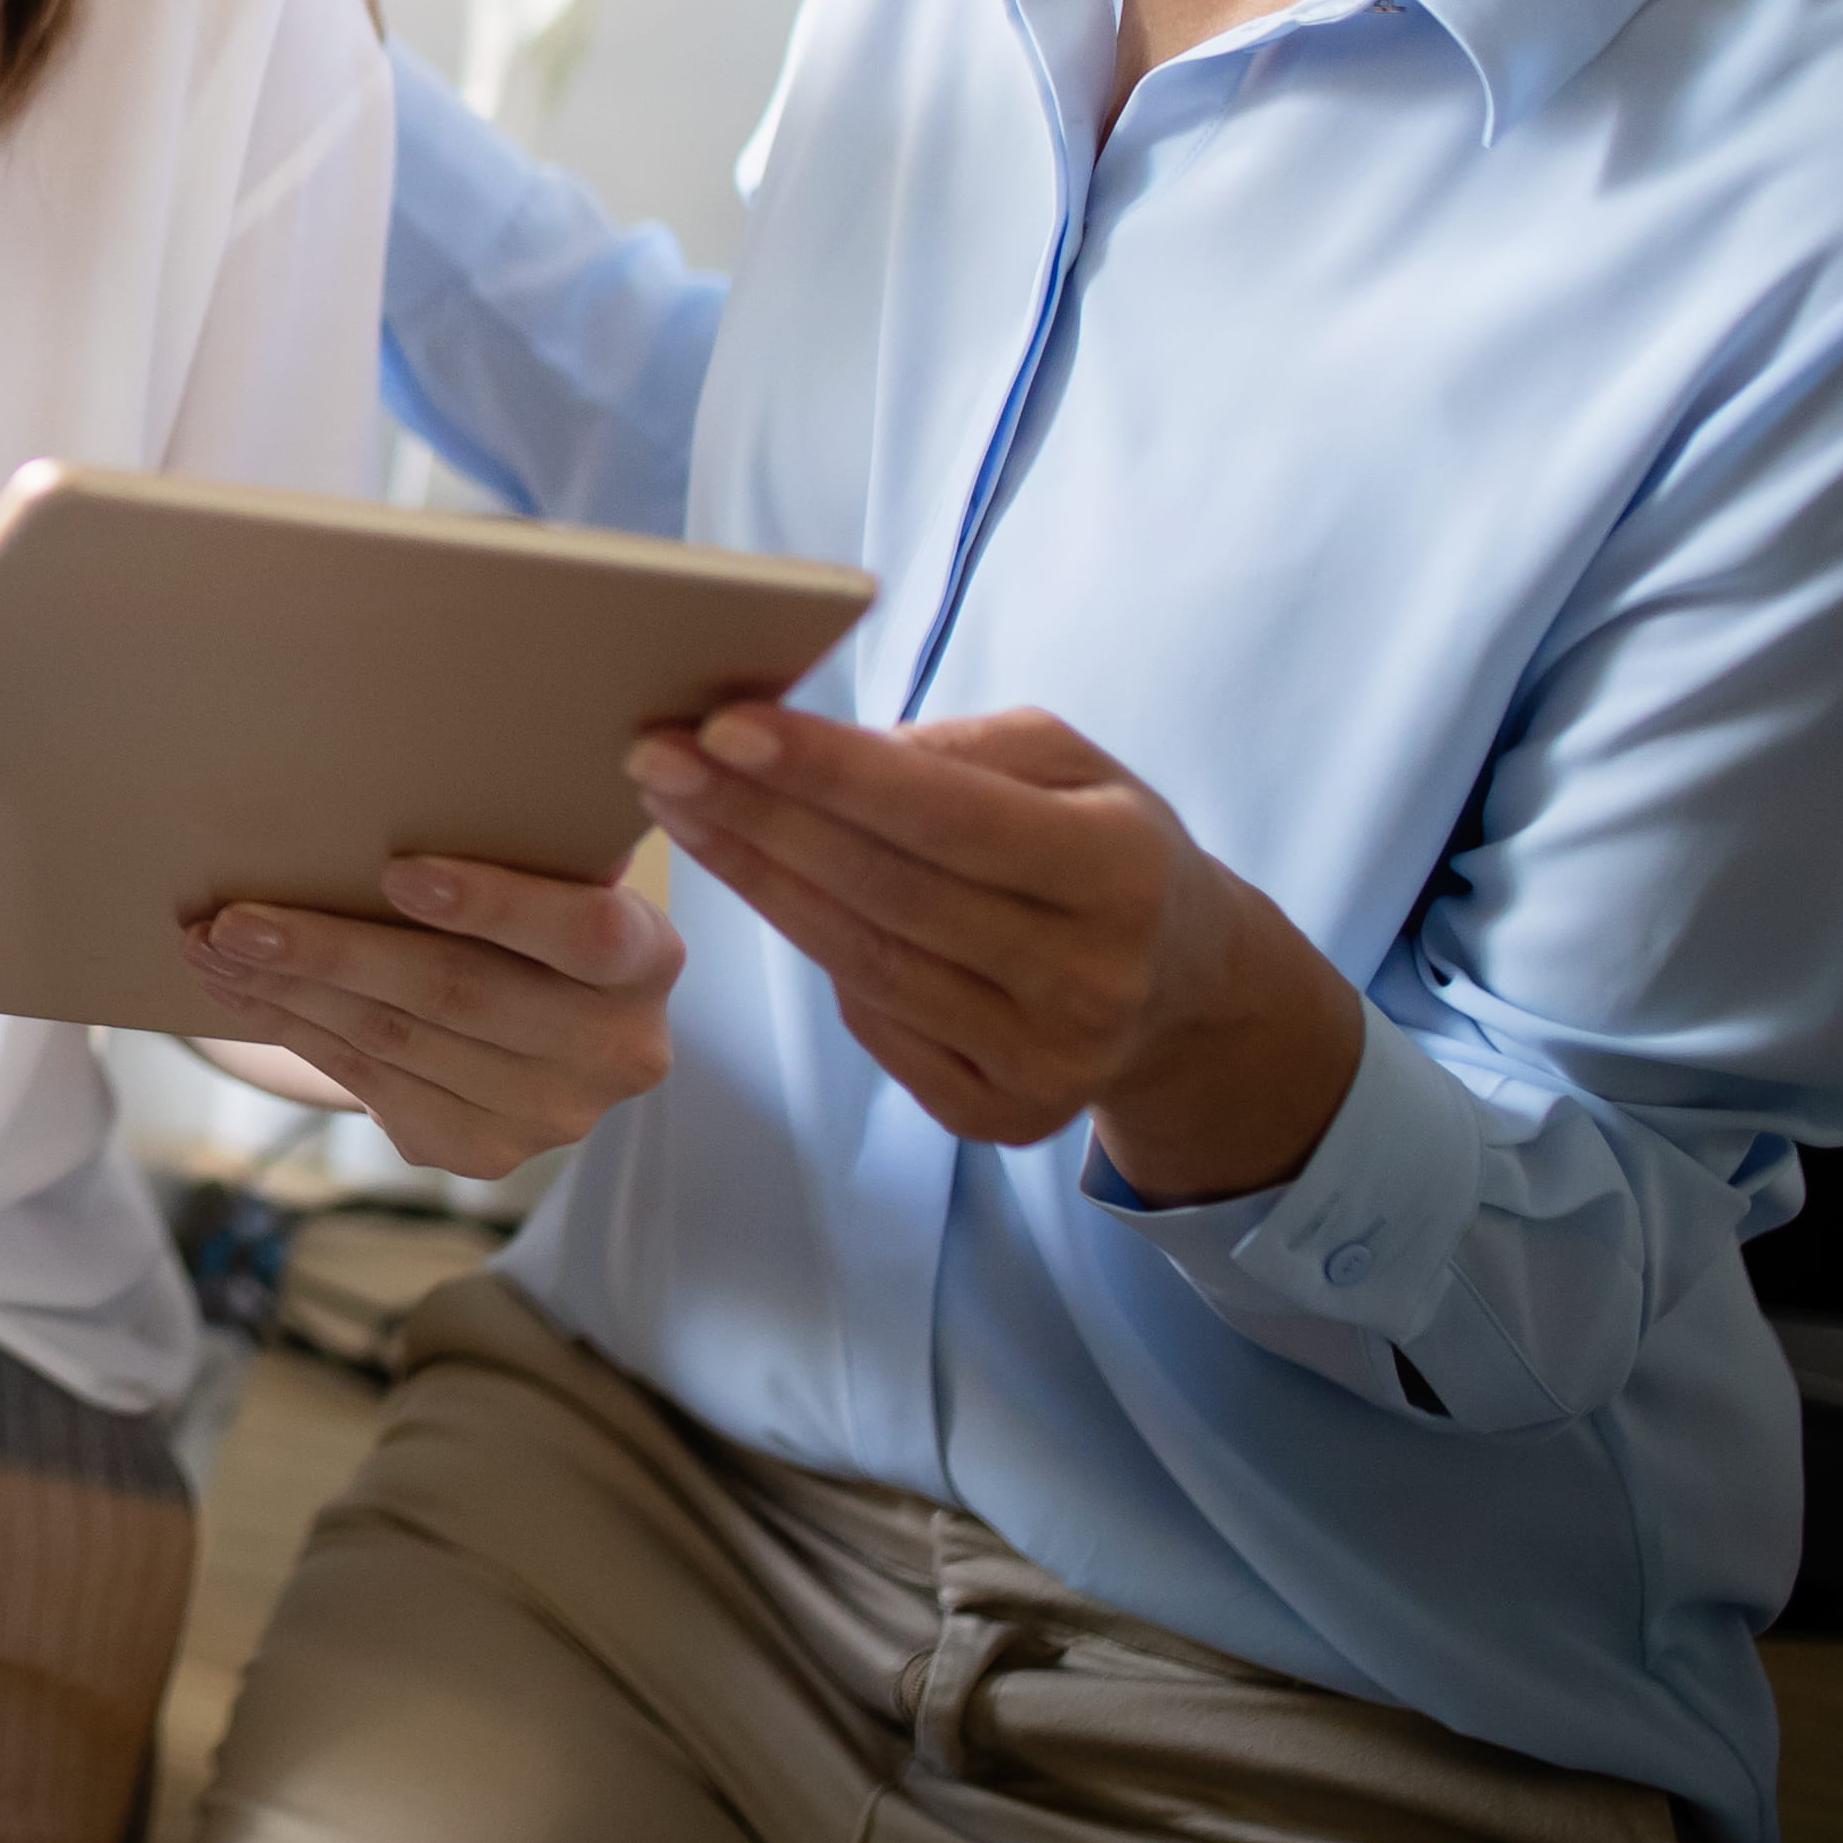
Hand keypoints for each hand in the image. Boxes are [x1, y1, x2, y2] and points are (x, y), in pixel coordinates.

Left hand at [181, 857, 681, 1178]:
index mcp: (646, 960)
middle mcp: (614, 1051)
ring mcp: (549, 1116)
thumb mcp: (551, 874)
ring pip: (395, 1042)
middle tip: (236, 917)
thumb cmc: (528, 912)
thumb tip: (366, 799)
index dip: (495, 904)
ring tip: (212, 947)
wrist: (543, 1020)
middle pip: (457, 993)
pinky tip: (241, 994)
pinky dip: (296, 1033)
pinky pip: (370, 1083)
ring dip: (288, 993)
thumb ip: (514, 848)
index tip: (399, 872)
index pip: (585, 932)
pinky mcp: (482, 1151)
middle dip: (333, 951)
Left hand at [629, 700, 1361, 1202]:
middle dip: (759, 821)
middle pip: (888, 897)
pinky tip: (760, 888)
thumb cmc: (1101, 845)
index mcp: (1122, 872)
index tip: (720, 725)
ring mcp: (1046, 1064)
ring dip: (756, 882)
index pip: (949, 819)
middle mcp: (1091, 981)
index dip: (829, 774)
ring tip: (679, 808)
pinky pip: (873, 1024)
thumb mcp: (1069, 766)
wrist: (1185, 990)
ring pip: (864, 966)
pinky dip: (813, 951)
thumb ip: (959, 749)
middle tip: (657, 758)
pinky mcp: (1001, 1118)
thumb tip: (827, 754)